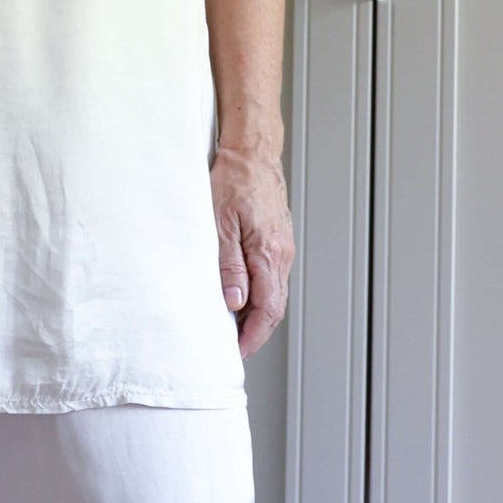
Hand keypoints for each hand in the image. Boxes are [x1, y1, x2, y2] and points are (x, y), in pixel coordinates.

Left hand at [211, 141, 293, 355]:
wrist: (252, 151)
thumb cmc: (234, 179)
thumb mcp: (220, 224)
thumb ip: (228, 266)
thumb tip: (234, 302)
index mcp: (269, 254)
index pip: (267, 310)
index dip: (252, 336)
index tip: (238, 351)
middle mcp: (281, 254)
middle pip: (274, 307)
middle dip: (255, 331)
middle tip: (233, 346)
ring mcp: (282, 247)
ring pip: (273, 292)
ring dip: (256, 313)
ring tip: (231, 324)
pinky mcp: (277, 239)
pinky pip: (271, 275)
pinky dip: (258, 292)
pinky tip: (239, 292)